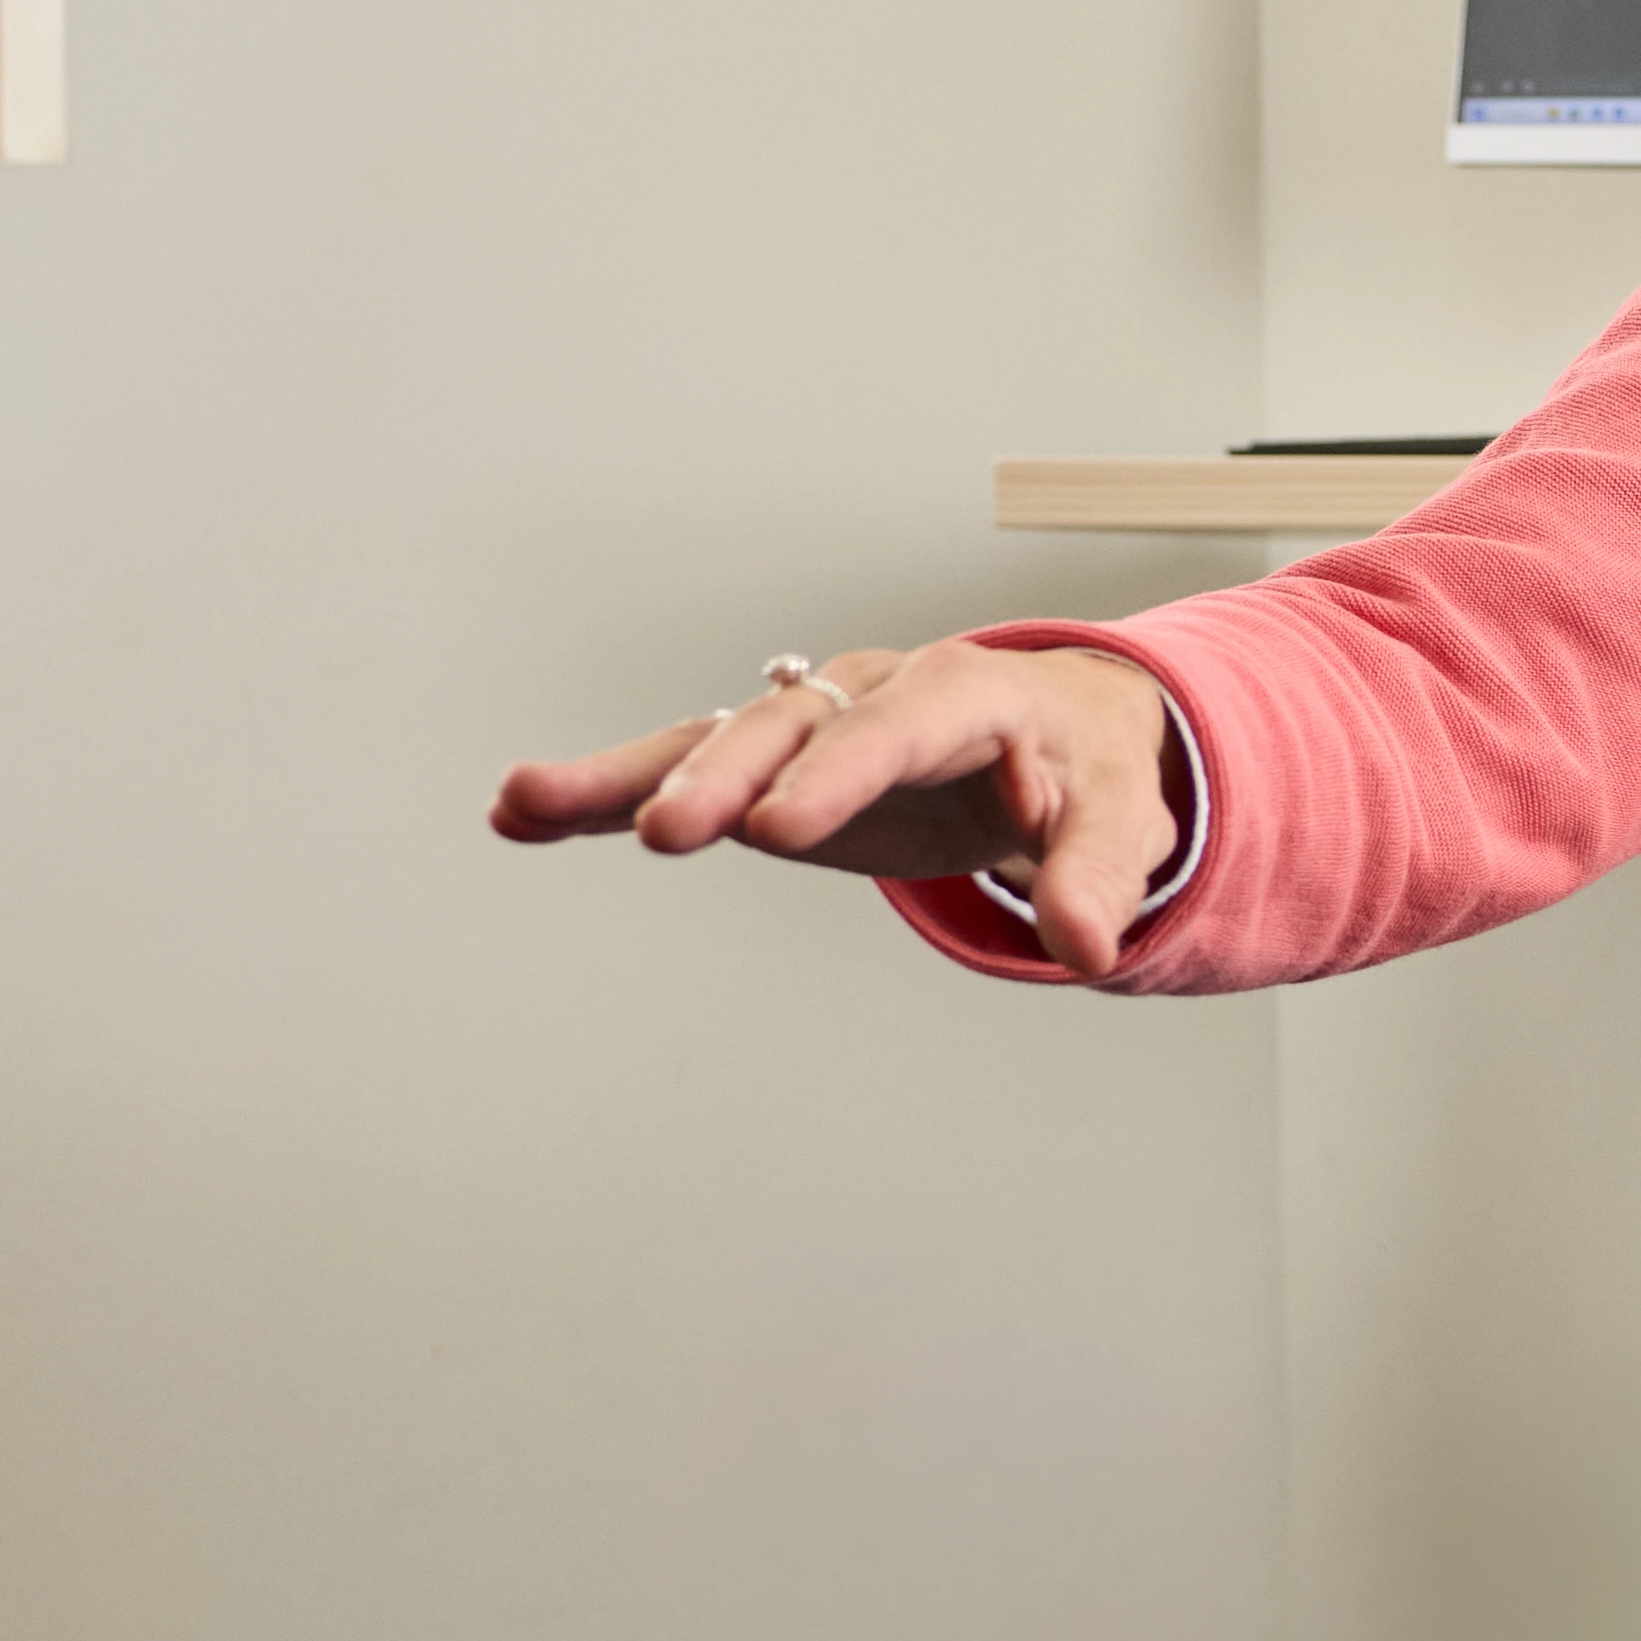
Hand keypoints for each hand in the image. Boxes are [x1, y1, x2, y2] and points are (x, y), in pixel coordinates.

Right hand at [489, 638, 1190, 976]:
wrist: (1063, 733)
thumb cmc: (1087, 770)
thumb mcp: (1118, 818)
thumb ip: (1099, 876)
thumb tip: (1089, 947)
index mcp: (963, 692)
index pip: (894, 727)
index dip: (836, 774)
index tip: (777, 828)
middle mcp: (868, 693)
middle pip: (784, 729)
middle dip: (724, 776)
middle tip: (668, 832)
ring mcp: (808, 727)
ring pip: (707, 742)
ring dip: (622, 775)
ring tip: (524, 801)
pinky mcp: (769, 767)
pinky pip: (681, 772)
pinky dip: (605, 794)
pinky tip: (522, 816)